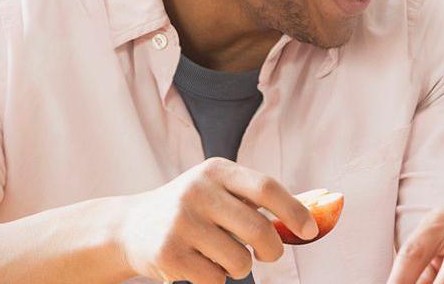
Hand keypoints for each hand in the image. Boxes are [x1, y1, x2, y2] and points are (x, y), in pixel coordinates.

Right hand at [116, 158, 318, 283]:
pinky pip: (215, 279)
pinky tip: (198, 264)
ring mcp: (180, 222)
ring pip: (240, 261)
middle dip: (272, 250)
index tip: (309, 231)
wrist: (130, 227)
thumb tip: (313, 216)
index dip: (294, 211)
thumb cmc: (191, 210)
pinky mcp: (168, 253)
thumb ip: (258, 201)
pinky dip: (216, 278)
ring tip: (220, 255)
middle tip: (269, 255)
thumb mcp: (219, 191)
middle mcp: (197, 192)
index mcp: (216, 171)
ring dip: (240, 267)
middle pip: (257, 229)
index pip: (266, 188)